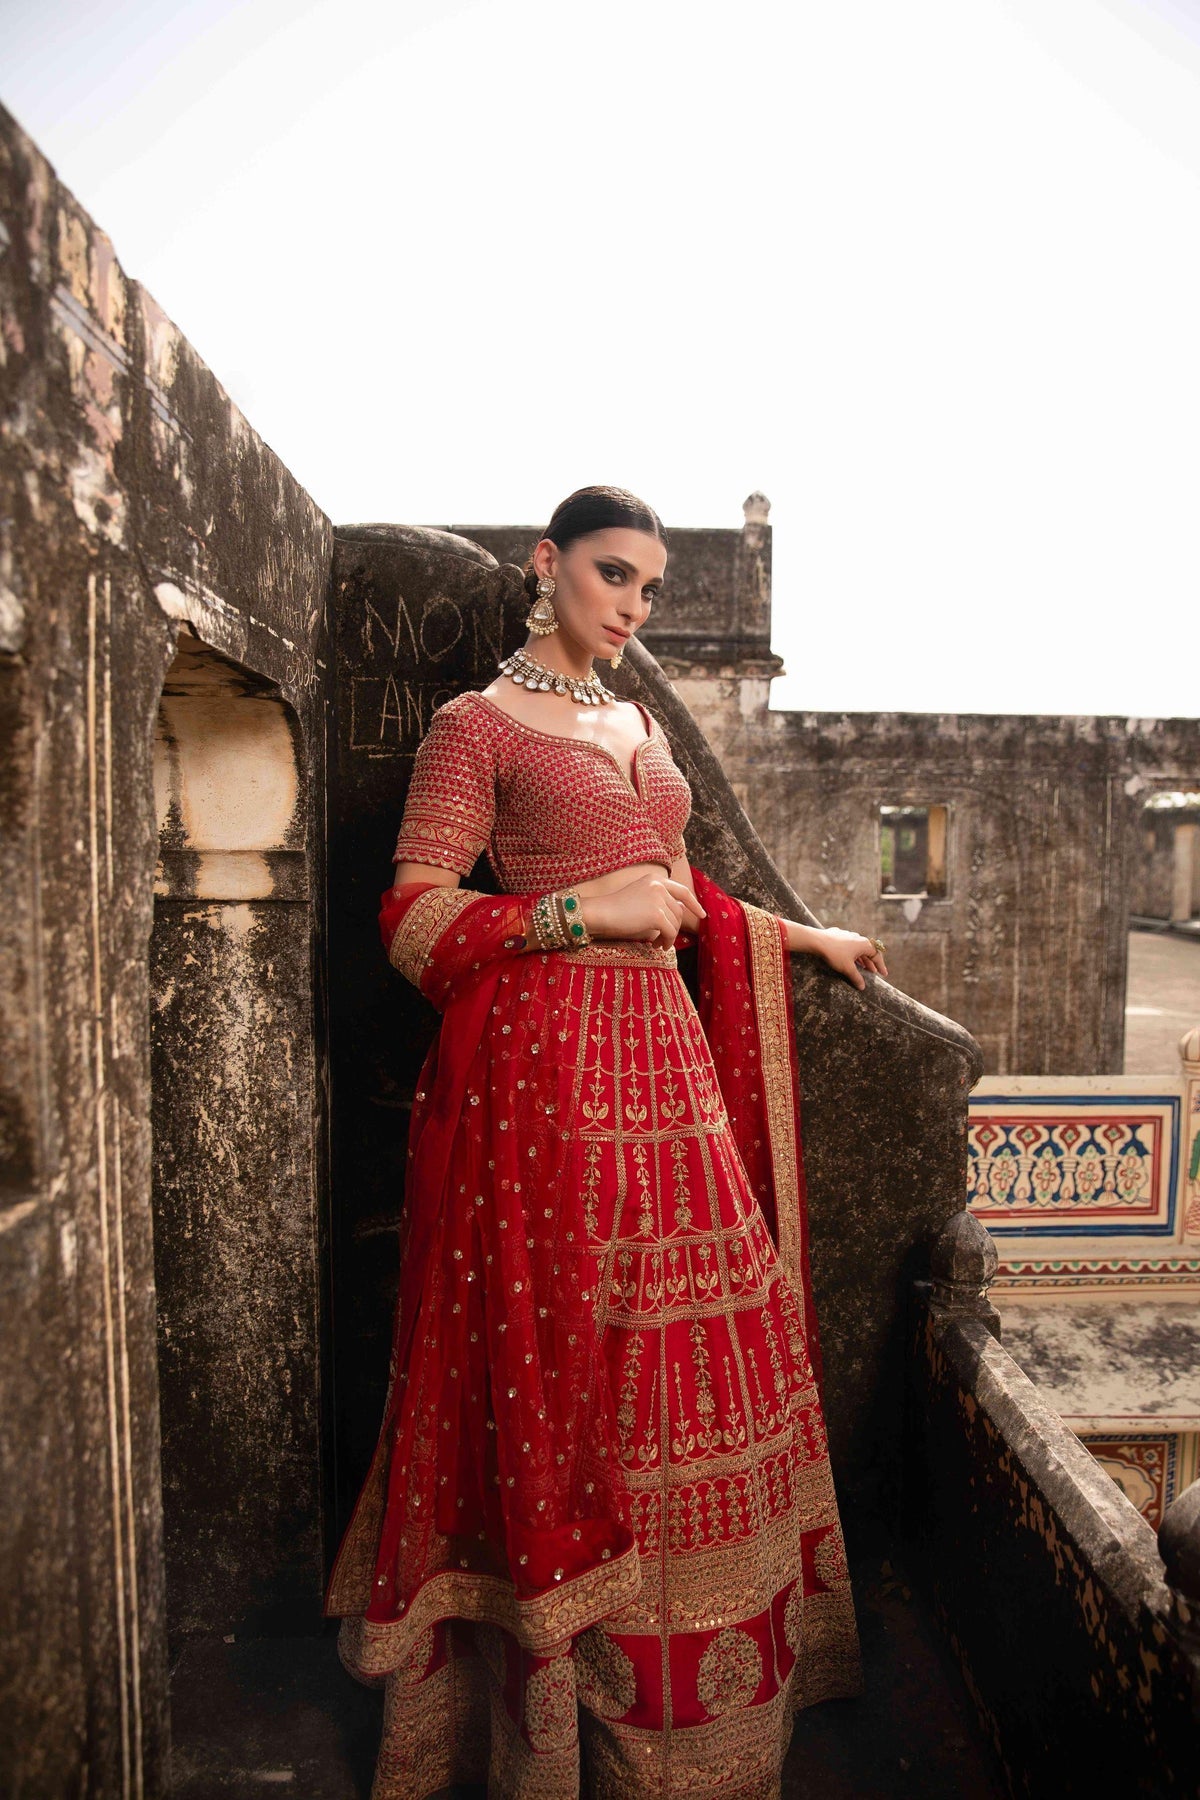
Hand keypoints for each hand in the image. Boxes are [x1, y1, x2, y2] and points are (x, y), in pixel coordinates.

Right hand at [583, 874, 706, 945]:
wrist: (602, 912)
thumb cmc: (616, 908)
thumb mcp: (640, 896)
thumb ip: (660, 899)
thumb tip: (682, 910)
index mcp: (655, 879)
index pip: (682, 891)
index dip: (694, 904)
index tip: (702, 914)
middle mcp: (659, 885)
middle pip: (679, 911)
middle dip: (675, 927)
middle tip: (665, 940)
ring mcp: (658, 899)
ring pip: (675, 923)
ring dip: (669, 936)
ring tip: (658, 944)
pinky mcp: (656, 914)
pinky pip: (670, 932)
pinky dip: (667, 941)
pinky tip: (658, 946)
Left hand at [813, 927, 888, 989]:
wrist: (817, 941)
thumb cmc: (835, 954)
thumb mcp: (847, 968)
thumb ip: (856, 977)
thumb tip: (862, 987)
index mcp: (864, 944)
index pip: (876, 956)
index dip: (881, 966)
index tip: (884, 974)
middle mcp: (858, 938)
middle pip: (868, 952)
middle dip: (871, 963)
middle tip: (874, 972)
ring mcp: (849, 935)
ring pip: (858, 949)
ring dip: (862, 959)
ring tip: (863, 967)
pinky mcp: (839, 936)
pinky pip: (849, 946)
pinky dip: (852, 954)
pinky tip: (849, 959)